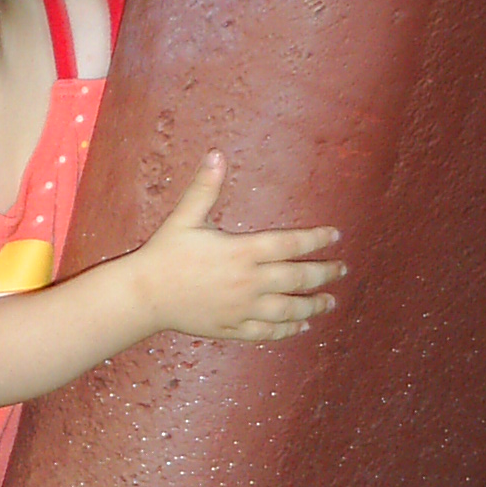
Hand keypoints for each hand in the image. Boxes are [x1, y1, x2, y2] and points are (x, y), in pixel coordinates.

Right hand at [135, 152, 343, 340]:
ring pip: (288, 309)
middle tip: (341, 270)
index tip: (334, 236)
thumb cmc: (163, 254)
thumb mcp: (184, 218)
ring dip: (313, 305)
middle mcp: (248, 282)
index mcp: (241, 251)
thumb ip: (205, 188)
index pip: (290, 243)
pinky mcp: (232, 328)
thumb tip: (216, 154)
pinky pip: (267, 332)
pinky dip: (288, 330)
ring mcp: (242, 308)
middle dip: (324, 274)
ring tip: (330, 302)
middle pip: (298, 278)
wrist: (144, 295)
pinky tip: (301, 325)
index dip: (316, 239)